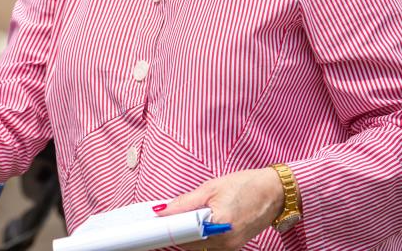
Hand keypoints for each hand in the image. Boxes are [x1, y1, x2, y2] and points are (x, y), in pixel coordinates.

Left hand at [160, 168, 283, 249]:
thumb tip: (161, 210)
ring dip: (186, 235)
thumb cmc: (245, 185)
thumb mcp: (210, 188)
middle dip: (174, 233)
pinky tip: (193, 224)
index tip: (153, 224)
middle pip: (189, 245)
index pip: (184, 236)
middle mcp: (226, 242)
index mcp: (219, 225)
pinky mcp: (234, 246)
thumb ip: (184, 202)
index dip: (167, 230)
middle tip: (162, 220)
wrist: (275, 192)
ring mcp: (231, 246)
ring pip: (199, 247)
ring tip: (177, 220)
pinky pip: (210, 246)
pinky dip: (199, 236)